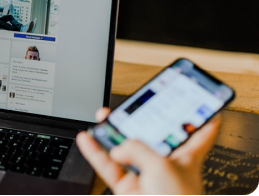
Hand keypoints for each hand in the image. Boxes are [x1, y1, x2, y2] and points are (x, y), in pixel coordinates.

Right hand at [77, 108, 220, 194]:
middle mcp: (163, 164)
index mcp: (185, 157)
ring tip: (103, 117)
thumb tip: (118, 148)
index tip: (200, 102)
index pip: (199, 132)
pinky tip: (87, 139)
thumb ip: (137, 149)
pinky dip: (95, 152)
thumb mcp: (162, 166)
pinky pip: (106, 165)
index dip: (202, 116)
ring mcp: (143, 175)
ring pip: (124, 149)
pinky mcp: (126, 187)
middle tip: (130, 106)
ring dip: (111, 133)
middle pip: (150, 136)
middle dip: (139, 119)